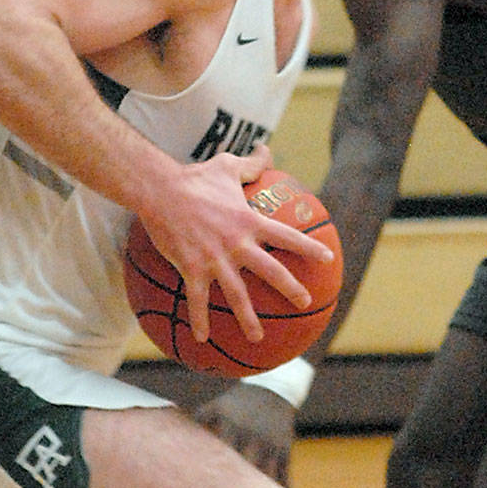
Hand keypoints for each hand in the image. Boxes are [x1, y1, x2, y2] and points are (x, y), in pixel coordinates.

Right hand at [137, 144, 335, 345]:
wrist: (159, 190)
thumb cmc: (194, 178)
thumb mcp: (226, 166)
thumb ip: (251, 163)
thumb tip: (266, 148)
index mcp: (249, 221)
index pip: (287, 237)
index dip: (309, 248)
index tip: (327, 260)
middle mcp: (237, 243)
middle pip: (271, 271)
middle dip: (291, 289)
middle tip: (305, 303)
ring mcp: (215, 259)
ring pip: (237, 295)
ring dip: (248, 318)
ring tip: (258, 338)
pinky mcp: (192, 269)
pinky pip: (197, 300)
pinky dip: (200, 320)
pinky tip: (202, 339)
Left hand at [195, 384, 296, 486]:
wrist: (272, 391)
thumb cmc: (236, 403)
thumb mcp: (215, 407)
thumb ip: (196, 423)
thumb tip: (166, 438)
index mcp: (231, 427)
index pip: (220, 455)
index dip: (212, 476)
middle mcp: (252, 437)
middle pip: (242, 470)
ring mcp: (270, 445)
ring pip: (264, 477)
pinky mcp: (284, 451)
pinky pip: (283, 476)